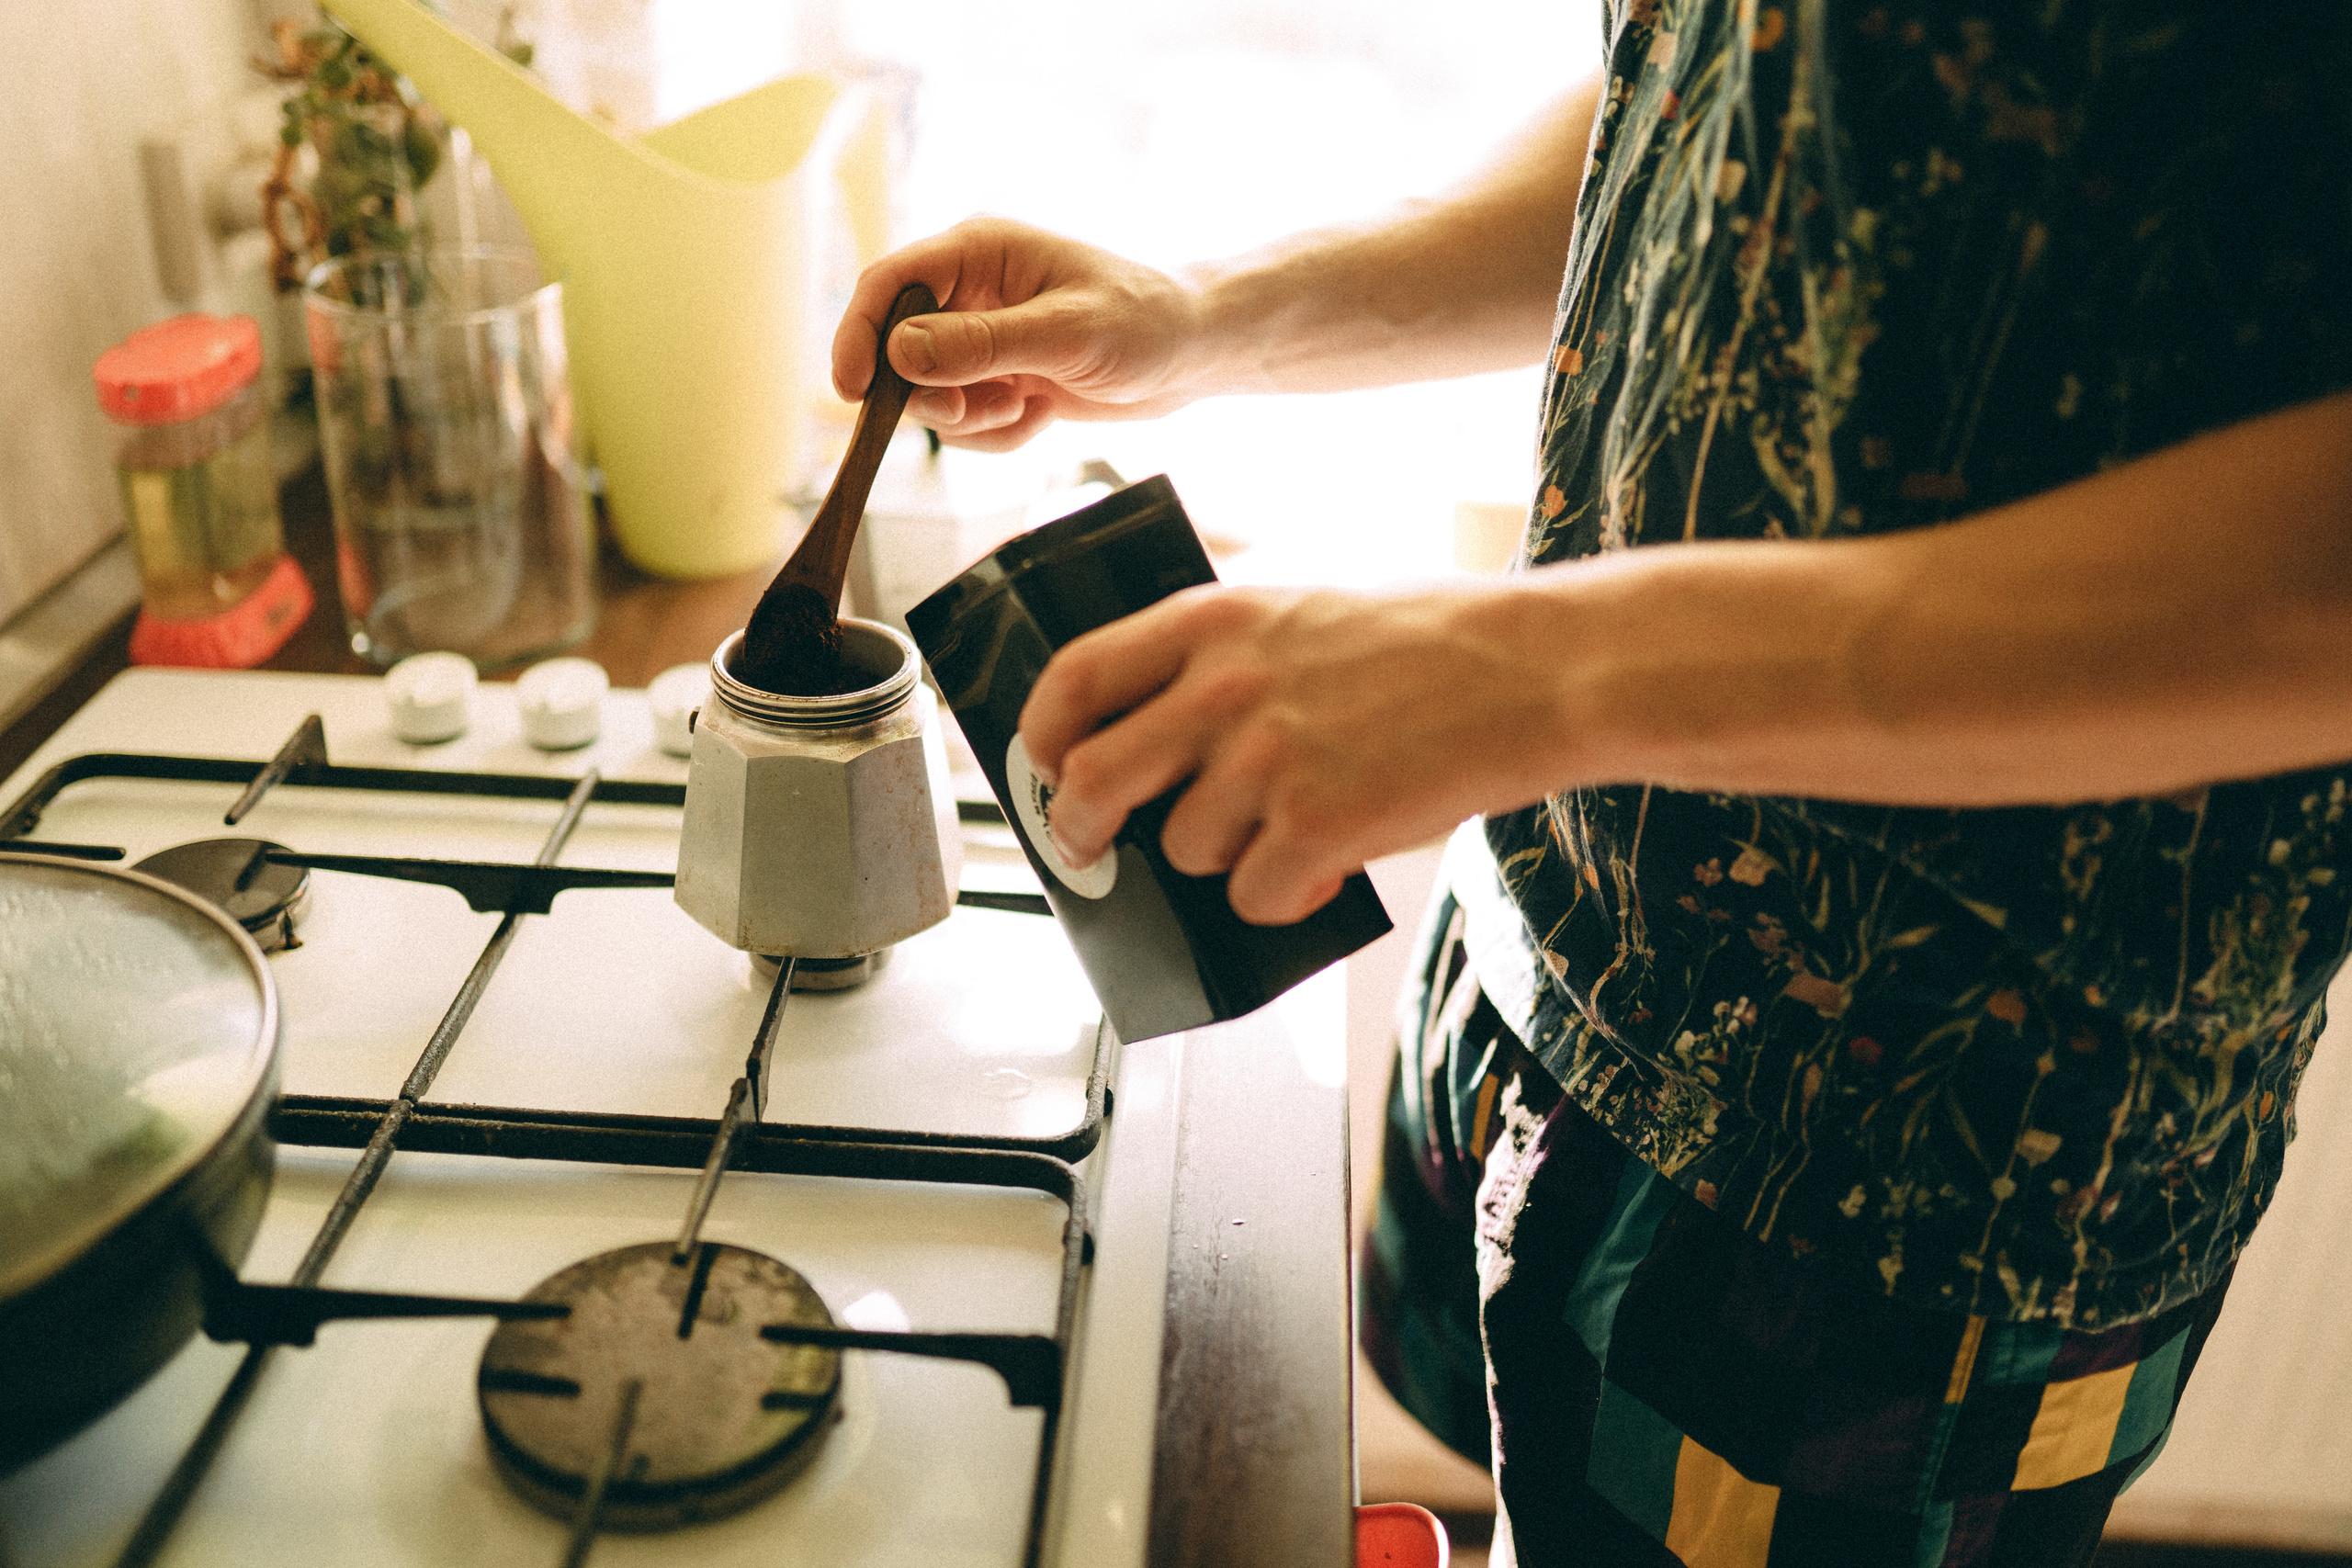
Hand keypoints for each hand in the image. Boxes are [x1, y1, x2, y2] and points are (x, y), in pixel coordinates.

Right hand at [831, 218, 1206, 451]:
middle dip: (934, 395)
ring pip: (928, 396)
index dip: (858, 335)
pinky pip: (964, 423)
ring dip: (971, 419)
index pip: (888, 285)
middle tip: (989, 407)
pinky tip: (1040, 415)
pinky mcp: (996, 378)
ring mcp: (980, 337)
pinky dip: (997, 434)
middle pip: (896, 350)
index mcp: (978, 252)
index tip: (853, 391)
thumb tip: (900, 354)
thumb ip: (981, 345)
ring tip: (1028, 406)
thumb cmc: (1146, 322)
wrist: (1193, 354)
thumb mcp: (1065, 334)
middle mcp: (968, 291)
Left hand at [1015, 581, 1573, 924]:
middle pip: (1090, 780)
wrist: (1540, 670)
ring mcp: (1266, 759)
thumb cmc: (1439, 639)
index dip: (1041, 735)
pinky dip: (1286, 897)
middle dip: (1080, 831)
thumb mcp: (1305, 603)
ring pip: (1184, 851)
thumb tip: (1161, 736)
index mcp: (1214, 620)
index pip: (1076, 678)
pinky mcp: (1315, 825)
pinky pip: (1256, 897)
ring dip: (1227, 859)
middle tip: (1096, 848)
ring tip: (1291, 829)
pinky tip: (1329, 863)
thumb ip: (1224, 655)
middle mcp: (1224, 687)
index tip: (1045, 763)